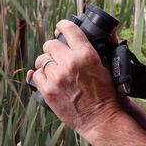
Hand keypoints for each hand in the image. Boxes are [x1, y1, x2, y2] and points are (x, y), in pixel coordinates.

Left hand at [27, 19, 122, 138]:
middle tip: (57, 54)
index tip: (60, 28)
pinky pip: (36, 75)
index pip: (68, 29)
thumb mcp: (108, 67)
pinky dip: (41, 76)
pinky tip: (49, 79)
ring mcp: (57, 77)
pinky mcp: (48, 90)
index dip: (62, 26)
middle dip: (53, 48)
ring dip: (47, 63)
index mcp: (86, 54)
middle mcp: (69, 62)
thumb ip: (105, 47)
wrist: (101, 119)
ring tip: (54, 70)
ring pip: (41, 60)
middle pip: (50, 44)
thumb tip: (109, 30)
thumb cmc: (107, 94)